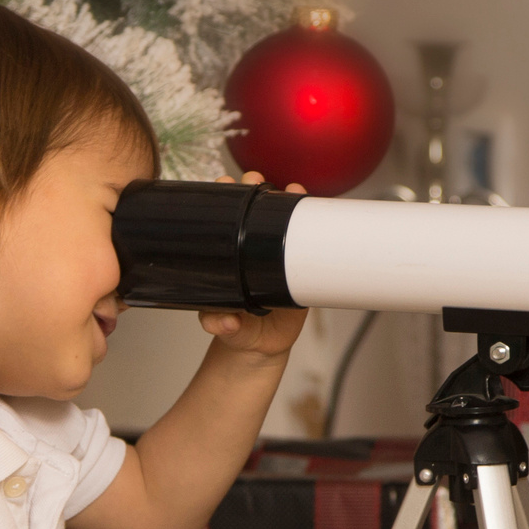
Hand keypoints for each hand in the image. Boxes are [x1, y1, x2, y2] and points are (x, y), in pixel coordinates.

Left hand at [198, 172, 308, 356]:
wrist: (262, 346)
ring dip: (286, 198)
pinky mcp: (297, 268)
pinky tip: (310, 208)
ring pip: (280, 219)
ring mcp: (275, 255)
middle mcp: (250, 250)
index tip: (223, 184)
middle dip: (254, 189)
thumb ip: (218, 323)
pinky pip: (305, 242)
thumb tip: (227, 320)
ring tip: (290, 190)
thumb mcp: (221, 326)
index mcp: (227, 257)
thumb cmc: (237, 328)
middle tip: (254, 182)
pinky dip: (310, 224)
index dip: (223, 198)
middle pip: (251, 210)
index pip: (223, 219)